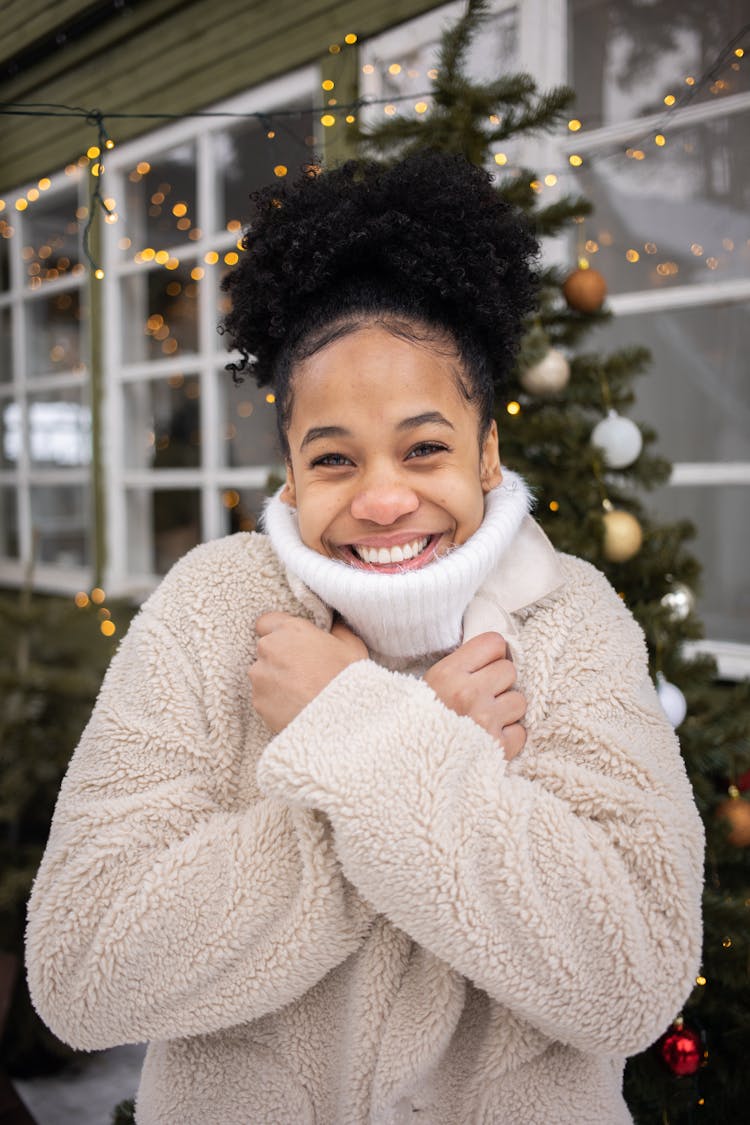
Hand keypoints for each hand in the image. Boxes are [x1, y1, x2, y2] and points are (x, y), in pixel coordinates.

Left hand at [250, 613, 367, 731]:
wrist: (342, 719)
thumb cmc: (348, 679)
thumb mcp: (352, 645)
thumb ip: (337, 629)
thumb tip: (334, 624)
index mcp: (290, 630)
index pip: (266, 622)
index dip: (277, 633)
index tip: (290, 644)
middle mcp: (269, 649)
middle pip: (266, 650)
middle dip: (279, 659)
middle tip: (303, 672)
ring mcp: (260, 676)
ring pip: (262, 674)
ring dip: (275, 680)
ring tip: (300, 693)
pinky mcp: (258, 702)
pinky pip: (263, 698)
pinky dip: (275, 701)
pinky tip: (296, 706)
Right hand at [424, 632, 526, 760]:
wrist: (407, 766)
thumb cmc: (416, 723)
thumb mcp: (427, 684)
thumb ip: (458, 667)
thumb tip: (492, 654)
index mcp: (449, 674)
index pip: (494, 643)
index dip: (491, 655)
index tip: (482, 667)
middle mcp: (469, 694)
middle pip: (509, 670)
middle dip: (498, 682)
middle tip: (480, 696)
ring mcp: (486, 722)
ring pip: (519, 701)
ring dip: (505, 710)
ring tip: (483, 719)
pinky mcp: (498, 748)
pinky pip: (520, 732)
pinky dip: (508, 737)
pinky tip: (488, 739)